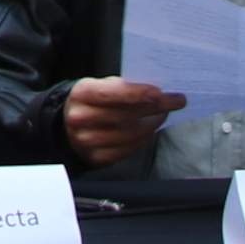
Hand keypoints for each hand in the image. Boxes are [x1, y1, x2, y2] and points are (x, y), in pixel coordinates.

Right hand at [60, 77, 183, 165]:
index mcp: (81, 94)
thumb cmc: (93, 100)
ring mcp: (87, 141)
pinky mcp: (95, 158)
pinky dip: (144, 139)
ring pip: (129, 134)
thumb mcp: (100, 85)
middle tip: (176, 101)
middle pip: (124, 115)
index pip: (112, 93)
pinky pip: (127, 150)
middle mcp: (80, 118)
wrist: (68, 125)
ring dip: (152, 124)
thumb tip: (157, 92)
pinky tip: (151, 130)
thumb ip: (122, 87)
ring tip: (164, 114)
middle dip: (154, 107)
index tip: (160, 93)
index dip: (137, 93)